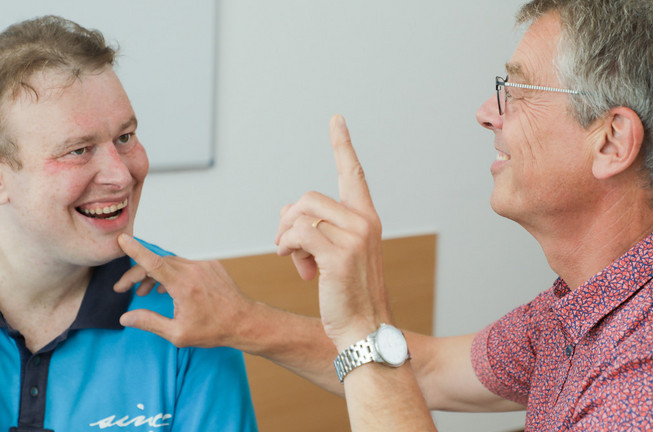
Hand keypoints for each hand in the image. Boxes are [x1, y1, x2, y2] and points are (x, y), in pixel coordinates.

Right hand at [113, 233, 253, 347]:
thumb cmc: (213, 330)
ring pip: (171, 263)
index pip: (154, 263)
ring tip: (144, 292)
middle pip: (158, 264)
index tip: (122, 239)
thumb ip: (149, 323)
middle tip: (123, 288)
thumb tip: (126, 317)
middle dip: (138, 274)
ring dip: (155, 275)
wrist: (244, 321)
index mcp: (184, 285)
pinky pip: (185, 265)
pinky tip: (166, 288)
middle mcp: (194, 271)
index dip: (136, 250)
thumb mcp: (177, 334)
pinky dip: (172, 273)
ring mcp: (204, 266)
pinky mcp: (212, 266)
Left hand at [276, 115, 390, 349]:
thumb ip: (318, 229)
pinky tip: (292, 263)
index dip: (343, 145)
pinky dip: (287, 247)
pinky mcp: (339, 254)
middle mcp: (364, 222)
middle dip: (289, 221)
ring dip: (286, 236)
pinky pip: (298, 234)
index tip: (336, 119)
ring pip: (302, 214)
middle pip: (309, 198)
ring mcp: (354, 237)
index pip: (353, 174)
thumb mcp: (335, 255)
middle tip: (288, 248)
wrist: (364, 329)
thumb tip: (289, 212)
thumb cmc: (348, 294)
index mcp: (366, 219)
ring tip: (291, 258)